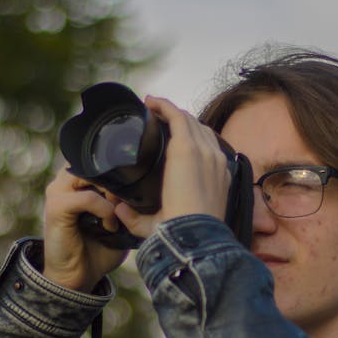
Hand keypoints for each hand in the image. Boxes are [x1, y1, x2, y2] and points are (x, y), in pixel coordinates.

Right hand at [41, 169, 129, 292]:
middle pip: (95, 163)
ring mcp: (57, 192)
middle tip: (129, 200)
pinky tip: (110, 226)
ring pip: (90, 174)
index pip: (100, 159)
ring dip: (111, 192)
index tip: (137, 186)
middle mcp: (65, 182)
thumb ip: (127, 201)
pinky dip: (104, 210)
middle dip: (117, 179)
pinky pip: (87, 198)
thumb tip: (151, 186)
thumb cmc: (99, 249)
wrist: (77, 277)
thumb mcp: (119, 220)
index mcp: (78, 181)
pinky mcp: (56, 207)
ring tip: (119, 210)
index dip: (120, 169)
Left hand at [110, 96, 230, 236]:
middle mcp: (215, 160)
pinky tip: (150, 102)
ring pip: (188, 120)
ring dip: (170, 112)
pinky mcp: (188, 147)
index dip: (191, 138)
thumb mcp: (163, 223)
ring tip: (152, 108)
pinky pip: (177, 116)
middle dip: (179, 121)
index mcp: (219, 177)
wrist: (195, 235)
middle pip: (198, 129)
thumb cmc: (183, 235)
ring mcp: (204, 151)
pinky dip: (163, 106)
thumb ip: (137, 218)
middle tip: (157, 120)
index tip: (172, 137)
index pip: (208, 148)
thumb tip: (119, 210)